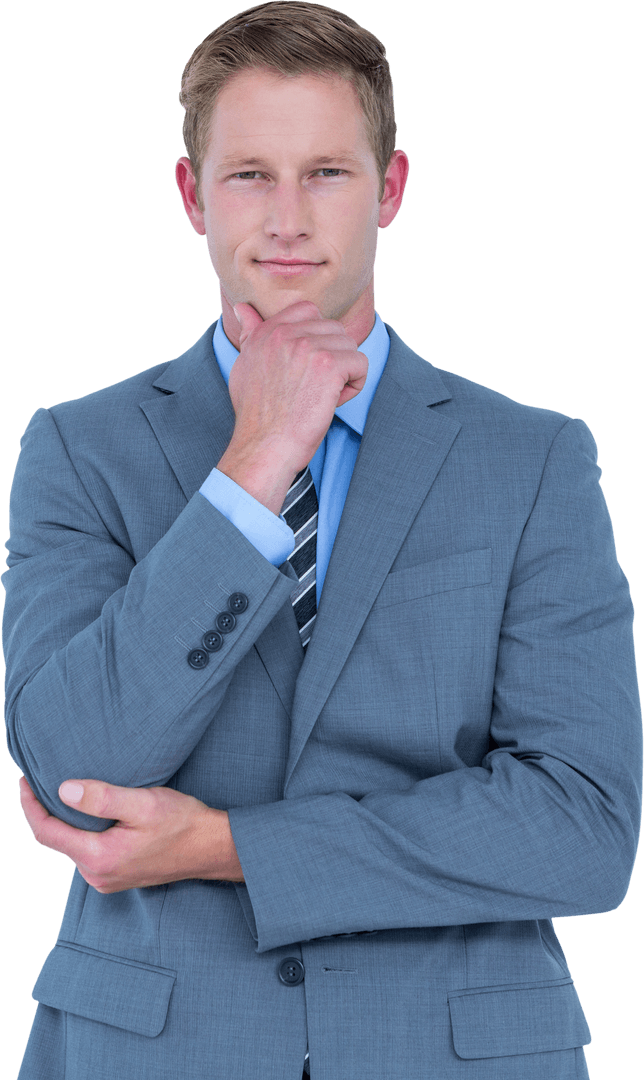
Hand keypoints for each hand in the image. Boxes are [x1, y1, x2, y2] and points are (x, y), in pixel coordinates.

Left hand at [18, 776, 243, 892]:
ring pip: (72, 845)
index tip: (25, 780)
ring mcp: (106, 878)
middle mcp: (97, 875)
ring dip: (65, 820)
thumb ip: (102, 798)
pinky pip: (87, 851)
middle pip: (56, 840)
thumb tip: (63, 790)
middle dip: (45, 811)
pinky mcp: (116, 875)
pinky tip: (90, 812)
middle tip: (41, 780)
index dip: (30, 805)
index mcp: (98, 858)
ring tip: (66, 791)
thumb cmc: (183, 824)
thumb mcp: (143, 804)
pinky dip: (82, 830)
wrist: (211, 848)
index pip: (46, 832)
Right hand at [217, 300, 367, 513]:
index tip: (307, 368)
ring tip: (322, 397)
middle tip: (313, 388)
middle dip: (332, 358)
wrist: (265, 446)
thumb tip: (243, 308)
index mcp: (267, 331)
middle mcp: (286, 333)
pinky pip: (360, 364)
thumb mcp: (244, 366)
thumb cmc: (256, 415)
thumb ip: (250, 334)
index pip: (308, 310)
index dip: (317, 338)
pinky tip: (333, 402)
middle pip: (334, 329)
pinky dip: (354, 386)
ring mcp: (309, 347)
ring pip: (349, 347)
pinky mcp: (330, 366)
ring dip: (344, 373)